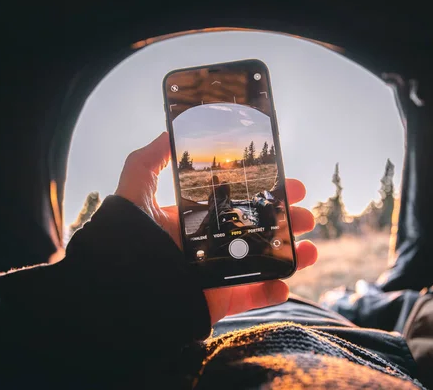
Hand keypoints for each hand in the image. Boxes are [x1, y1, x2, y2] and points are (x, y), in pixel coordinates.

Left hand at [116, 132, 317, 324]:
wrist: (122, 284)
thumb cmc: (128, 235)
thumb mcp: (135, 189)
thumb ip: (149, 161)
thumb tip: (167, 132)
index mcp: (196, 219)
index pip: (238, 202)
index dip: (265, 193)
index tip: (289, 184)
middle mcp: (210, 244)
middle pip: (256, 229)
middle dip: (284, 220)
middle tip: (305, 213)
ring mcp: (217, 272)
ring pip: (261, 262)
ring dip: (288, 255)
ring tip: (310, 248)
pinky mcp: (218, 299)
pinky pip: (250, 297)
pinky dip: (271, 292)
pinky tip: (287, 282)